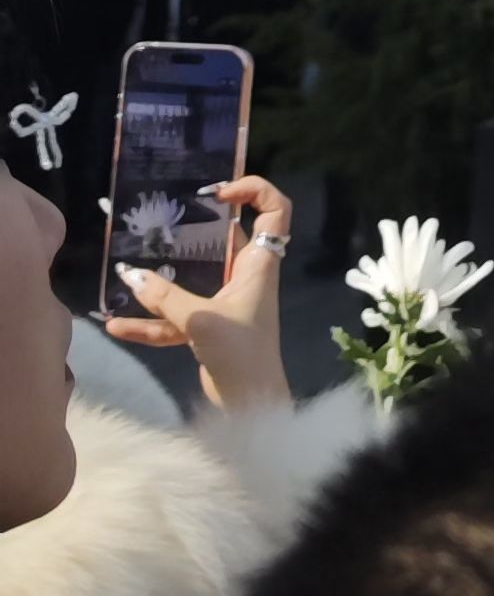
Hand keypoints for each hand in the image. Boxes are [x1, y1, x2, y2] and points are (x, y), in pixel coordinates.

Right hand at [111, 177, 295, 414]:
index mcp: (259, 263)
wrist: (249, 405)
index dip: (254, 190)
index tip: (218, 192)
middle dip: (192, 229)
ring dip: (162, 279)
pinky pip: (175, 317)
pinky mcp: (207, 328)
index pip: (274, 210)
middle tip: (159, 219)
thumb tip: (130, 275)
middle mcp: (245, 276)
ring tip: (126, 270)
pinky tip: (117, 326)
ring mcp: (225, 302)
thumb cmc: (241, 352)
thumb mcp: (202, 320)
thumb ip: (166, 297)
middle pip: (224, 240)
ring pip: (192, 279)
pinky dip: (150, 321)